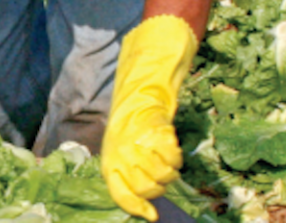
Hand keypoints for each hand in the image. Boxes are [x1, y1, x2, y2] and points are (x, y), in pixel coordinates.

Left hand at [101, 16, 197, 221]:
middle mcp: (119, 148)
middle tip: (163, 169)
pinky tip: (171, 143)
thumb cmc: (137, 112)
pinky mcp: (154, 126)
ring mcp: (135, 137)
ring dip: (169, 168)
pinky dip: (175, 153)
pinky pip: (170, 154)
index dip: (134, 205)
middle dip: (158, 185)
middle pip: (145, 187)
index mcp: (110, 153)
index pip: (118, 191)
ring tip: (167, 154)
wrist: (147, 76)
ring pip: (160, 175)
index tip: (151, 215)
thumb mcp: (127, 139)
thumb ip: (132, 165)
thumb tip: (144, 200)